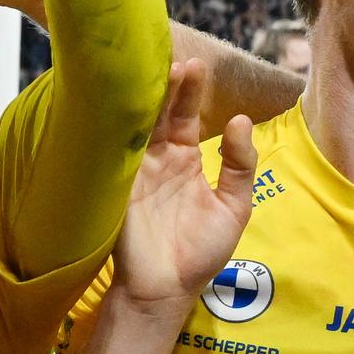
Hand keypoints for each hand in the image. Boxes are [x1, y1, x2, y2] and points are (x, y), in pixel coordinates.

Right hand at [114, 61, 257, 310]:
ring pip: (136, 125)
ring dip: (144, 101)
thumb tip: (240, 121)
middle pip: (159, 112)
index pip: (186, 115)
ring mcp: (132, 169)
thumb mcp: (234, 207)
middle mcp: (156, 157)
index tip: (195, 66)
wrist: (166, 289)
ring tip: (156, 74)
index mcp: (184, 158)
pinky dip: (116, 127)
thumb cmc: (200, 252)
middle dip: (167, 87)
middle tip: (177, 63)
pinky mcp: (115, 184)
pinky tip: (122, 105)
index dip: (190, 91)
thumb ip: (239, 165)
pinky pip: (113, 151)